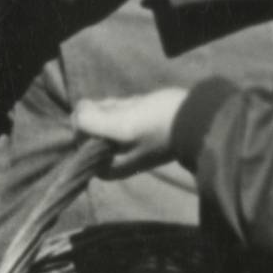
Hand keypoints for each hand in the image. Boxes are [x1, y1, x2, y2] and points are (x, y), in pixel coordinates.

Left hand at [71, 88, 189, 170]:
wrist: (195, 118)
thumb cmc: (157, 125)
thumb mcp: (122, 127)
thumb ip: (92, 124)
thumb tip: (77, 113)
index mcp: (106, 168)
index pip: (78, 138)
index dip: (91, 121)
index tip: (112, 119)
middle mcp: (110, 159)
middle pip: (90, 125)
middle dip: (107, 112)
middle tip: (130, 115)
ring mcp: (121, 143)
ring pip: (102, 115)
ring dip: (117, 106)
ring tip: (138, 111)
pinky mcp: (133, 128)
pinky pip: (116, 110)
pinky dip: (124, 103)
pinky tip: (140, 106)